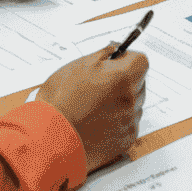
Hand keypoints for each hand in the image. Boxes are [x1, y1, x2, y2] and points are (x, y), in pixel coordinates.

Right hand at [36, 47, 148, 172]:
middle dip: (125, 80)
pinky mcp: (124, 141)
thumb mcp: (80, 65)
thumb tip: (115, 49)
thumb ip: (104, 54)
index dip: (129, 59)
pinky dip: (117, 121)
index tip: (117, 61)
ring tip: (95, 107)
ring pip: (133, 104)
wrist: (50, 138)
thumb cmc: (61, 101)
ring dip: (121, 101)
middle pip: (139, 82)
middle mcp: (131, 101)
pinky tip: (97, 122)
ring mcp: (129, 123)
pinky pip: (128, 124)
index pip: (141, 61)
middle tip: (101, 84)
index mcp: (123, 78)